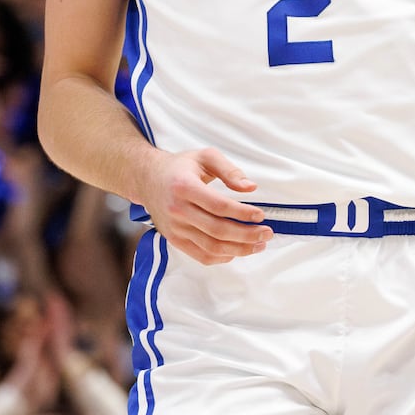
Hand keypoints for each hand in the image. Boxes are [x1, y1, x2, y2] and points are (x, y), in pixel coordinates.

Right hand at [135, 148, 271, 265]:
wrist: (147, 179)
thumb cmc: (180, 166)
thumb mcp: (205, 156)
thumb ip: (229, 170)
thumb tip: (250, 187)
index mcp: (184, 187)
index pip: (219, 206)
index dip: (242, 213)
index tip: (261, 215)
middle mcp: (178, 210)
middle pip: (217, 230)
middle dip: (247, 235)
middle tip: (267, 233)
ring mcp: (175, 228)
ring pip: (211, 247)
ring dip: (239, 249)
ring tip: (258, 244)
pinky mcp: (174, 240)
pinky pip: (200, 255)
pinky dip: (222, 257)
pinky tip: (237, 251)